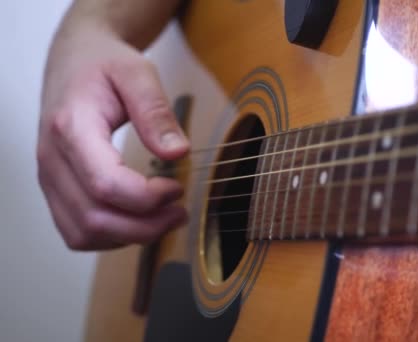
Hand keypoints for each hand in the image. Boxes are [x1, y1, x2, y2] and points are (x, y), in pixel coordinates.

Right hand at [37, 25, 188, 249]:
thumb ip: (156, 112)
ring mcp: (50, 178)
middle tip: (180, 212)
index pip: (105, 183)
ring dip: (130, 236)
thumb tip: (178, 153)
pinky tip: (138, 220)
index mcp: (71, 127)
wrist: (74, 60)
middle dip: (146, 226)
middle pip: (95, 218)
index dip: (146, 198)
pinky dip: (111, 236)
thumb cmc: (103, 64)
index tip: (178, 188)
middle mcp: (52, 159)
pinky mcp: (56, 189)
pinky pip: (77, 232)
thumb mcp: (137, 72)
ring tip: (165, 218)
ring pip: (84, 233)